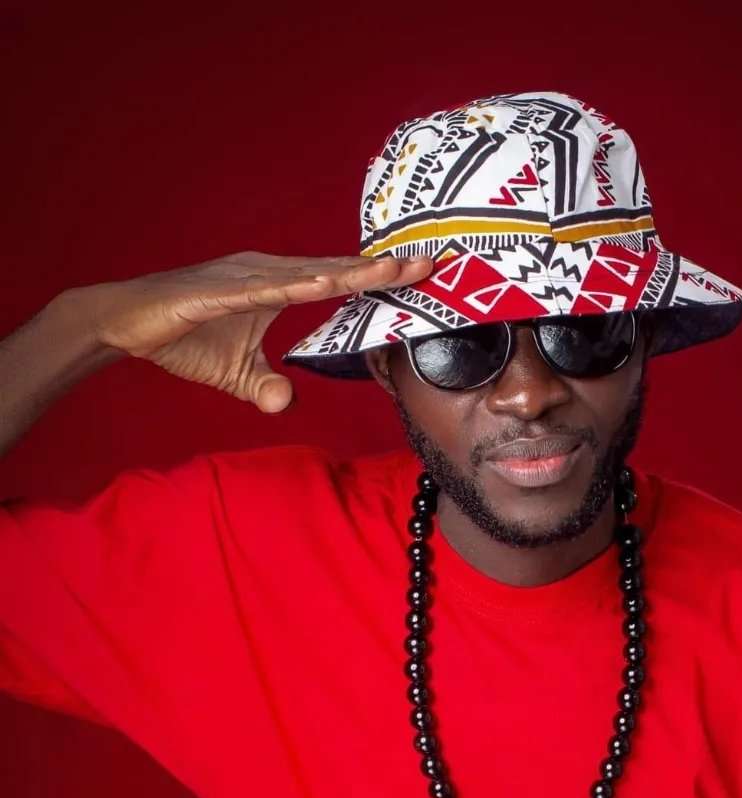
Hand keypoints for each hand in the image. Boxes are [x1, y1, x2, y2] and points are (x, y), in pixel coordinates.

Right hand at [69, 251, 431, 412]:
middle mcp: (267, 272)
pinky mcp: (217, 291)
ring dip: (350, 271)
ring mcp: (243, 277)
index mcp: (277, 284)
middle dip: (381, 267)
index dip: (378, 278)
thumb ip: (266, 387)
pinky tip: (327, 282)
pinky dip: (296, 285)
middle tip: (428, 262)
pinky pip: (264, 289)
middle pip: (335, 270)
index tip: (419, 274)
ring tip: (390, 268)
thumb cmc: (183, 337)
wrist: (125, 322)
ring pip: (308, 273)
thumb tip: (287, 402)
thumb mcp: (236, 374)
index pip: (338, 281)